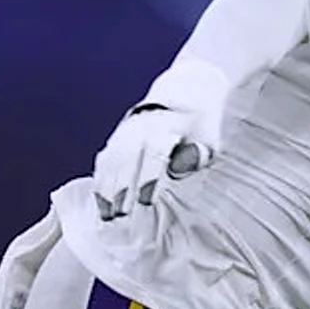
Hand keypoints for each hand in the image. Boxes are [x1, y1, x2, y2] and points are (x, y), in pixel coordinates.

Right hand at [91, 62, 228, 219]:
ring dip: (107, 187)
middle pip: (127, 159)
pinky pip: (105, 159)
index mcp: (166, 126)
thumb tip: (177, 170)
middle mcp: (141, 127)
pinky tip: (100, 201)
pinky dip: (101, 180)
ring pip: (111, 160)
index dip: (149, 178)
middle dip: (123, 188)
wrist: (188, 93)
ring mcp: (127, 131)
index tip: (147, 201)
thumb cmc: (202, 125)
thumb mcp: (209, 138)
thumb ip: (196, 155)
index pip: (154, 154)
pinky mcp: (118, 137)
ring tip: (106, 214)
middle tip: (122, 215)